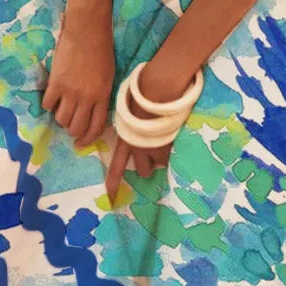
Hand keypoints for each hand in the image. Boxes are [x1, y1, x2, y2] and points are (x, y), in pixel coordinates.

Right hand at [42, 10, 113, 145]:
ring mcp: (70, 92)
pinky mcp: (55, 84)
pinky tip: (52, 97)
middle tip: (70, 125)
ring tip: (61, 110)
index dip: (88, 139)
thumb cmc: (102, 49)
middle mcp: (87, 98)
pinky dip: (49, 105)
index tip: (81, 143)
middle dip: (72, 131)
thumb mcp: (108, 75)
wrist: (87, 31)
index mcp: (103, 96)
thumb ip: (100, 95)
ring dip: (60, 118)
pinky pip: (48, 105)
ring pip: (61, 119)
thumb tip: (92, 110)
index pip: (96, 127)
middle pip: (76, 127)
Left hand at [104, 61, 192, 199]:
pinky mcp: (174, 145)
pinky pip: (175, 153)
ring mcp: (158, 149)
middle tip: (152, 149)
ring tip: (166, 134)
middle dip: (149, 163)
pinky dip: (175, 146)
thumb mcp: (128, 108)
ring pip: (161, 161)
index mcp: (126, 139)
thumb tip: (135, 125)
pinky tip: (175, 130)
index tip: (110, 197)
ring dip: (163, 152)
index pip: (117, 165)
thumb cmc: (142, 91)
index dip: (114, 183)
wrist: (160, 87)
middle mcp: (140, 149)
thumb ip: (131, 124)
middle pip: (144, 171)